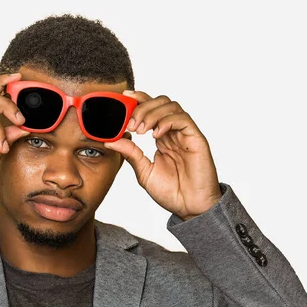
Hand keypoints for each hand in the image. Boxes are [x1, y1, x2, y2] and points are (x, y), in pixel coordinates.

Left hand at [104, 92, 221, 220]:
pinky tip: (155, 134)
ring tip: (140, 130)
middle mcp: (174, 132)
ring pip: (171, 106)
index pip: (151, 109)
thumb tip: (110, 139)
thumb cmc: (171, 192)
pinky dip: (166, 121)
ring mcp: (185, 134)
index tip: (123, 98)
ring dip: (152, 113)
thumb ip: (130, 153)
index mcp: (162, 137)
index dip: (138, 99)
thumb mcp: (144, 171)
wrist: (190, 208)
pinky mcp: (196, 139)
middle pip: (160, 102)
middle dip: (142, 107)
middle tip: (130, 124)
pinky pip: (183, 119)